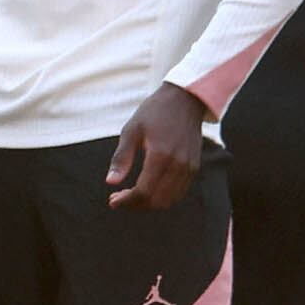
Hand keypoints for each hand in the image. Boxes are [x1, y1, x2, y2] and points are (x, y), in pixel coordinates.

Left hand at [103, 83, 203, 210]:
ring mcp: (189, 167)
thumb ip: (122, 158)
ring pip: (169, 200)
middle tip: (119, 198)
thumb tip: (110, 182)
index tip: (112, 201)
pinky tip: (148, 189)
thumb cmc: (154, 112)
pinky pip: (178, 192)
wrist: (184, 100)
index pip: (144, 191)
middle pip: (156, 200)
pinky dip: (163, 197)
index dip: (127, 201)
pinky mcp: (194, 167)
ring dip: (149, 203)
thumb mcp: (131, 130)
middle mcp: (178, 165)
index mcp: (161, 155)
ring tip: (131, 196)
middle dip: (135, 204)